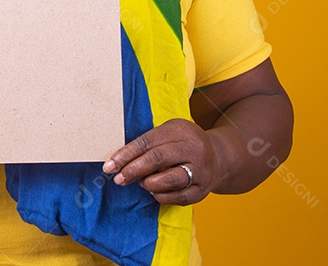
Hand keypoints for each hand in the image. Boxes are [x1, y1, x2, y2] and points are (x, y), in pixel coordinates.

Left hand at [101, 118, 220, 205]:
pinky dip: (160, 196)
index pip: (147, 142)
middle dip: (132, 170)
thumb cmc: (182, 145)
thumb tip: (118, 160)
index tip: (109, 165)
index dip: (126, 154)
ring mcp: (201, 170)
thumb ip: (148, 144)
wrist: (218, 158)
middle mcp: (194, 148)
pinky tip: (153, 191)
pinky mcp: (202, 190)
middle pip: (157, 159)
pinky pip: (177, 197)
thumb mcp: (169, 133)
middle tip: (118, 178)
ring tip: (140, 183)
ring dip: (148, 183)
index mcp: (180, 130)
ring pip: (169, 179)